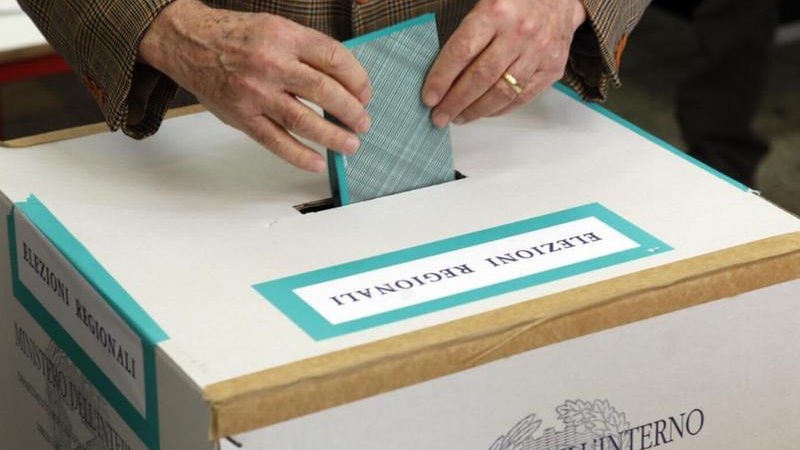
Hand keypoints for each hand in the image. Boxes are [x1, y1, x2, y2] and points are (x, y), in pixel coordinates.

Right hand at [139, 0, 371, 171]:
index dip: (357, 79)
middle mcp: (271, 63)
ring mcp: (255, 93)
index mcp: (285, 36)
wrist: (188, 42)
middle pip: (325, 91)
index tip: (366, 93)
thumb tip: (344, 81)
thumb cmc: (236, 36)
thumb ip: (306, 51)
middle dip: (352, 111)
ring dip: (334, 136)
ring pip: (305, 120)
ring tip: (351, 144)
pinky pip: (276, 141)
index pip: (334, 58)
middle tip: (363, 122)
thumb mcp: (275, 28)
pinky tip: (318, 162)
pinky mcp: (242, 116)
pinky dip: (300, 155)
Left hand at [422, 0, 586, 126]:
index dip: (442, 78)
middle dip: (455, 102)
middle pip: (481, 77)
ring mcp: (539, 52)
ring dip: (475, 110)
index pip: (462, 52)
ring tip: (458, 117)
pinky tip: (483, 112)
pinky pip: (522, 97)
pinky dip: (499, 109)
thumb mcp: (487, 2)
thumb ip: (466, 32)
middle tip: (439, 115)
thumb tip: (441, 72)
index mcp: (496, 11)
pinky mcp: (553, 68)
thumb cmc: (517, 0)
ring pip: (501, 92)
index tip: (429, 97)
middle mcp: (520, 32)